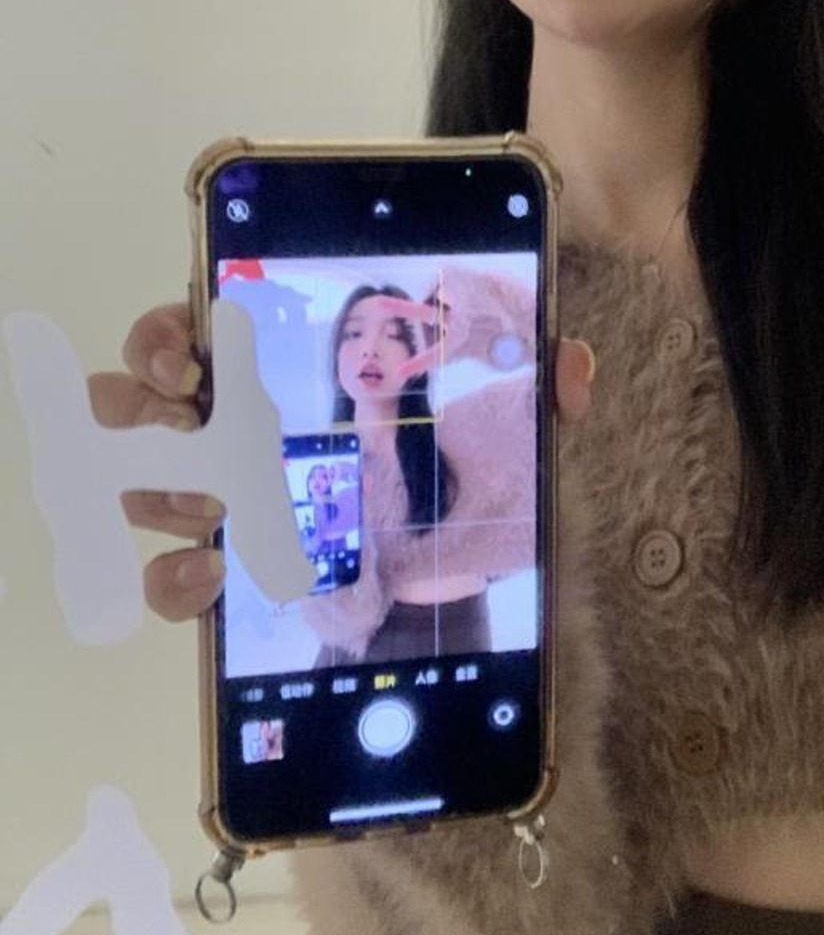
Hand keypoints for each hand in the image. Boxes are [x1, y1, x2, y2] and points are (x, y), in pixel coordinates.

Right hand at [89, 302, 596, 618]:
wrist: (451, 609)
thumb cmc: (461, 499)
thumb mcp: (508, 440)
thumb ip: (537, 394)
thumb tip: (571, 365)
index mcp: (290, 372)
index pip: (208, 325)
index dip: (176, 326)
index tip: (188, 345)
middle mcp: (240, 433)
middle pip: (149, 397)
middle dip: (141, 396)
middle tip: (176, 405)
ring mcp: (227, 508)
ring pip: (147, 484)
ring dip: (154, 487)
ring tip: (197, 503)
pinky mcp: (232, 580)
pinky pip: (177, 578)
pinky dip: (177, 576)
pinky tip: (212, 574)